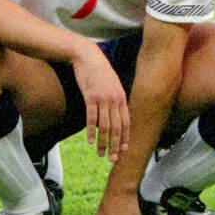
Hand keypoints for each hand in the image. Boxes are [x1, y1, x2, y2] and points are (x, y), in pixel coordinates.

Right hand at [70, 44, 129, 162]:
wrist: (87, 55)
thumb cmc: (98, 70)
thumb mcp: (112, 84)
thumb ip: (115, 98)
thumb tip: (116, 112)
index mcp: (121, 97)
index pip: (126, 122)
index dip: (125, 138)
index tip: (123, 151)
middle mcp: (115, 99)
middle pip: (117, 127)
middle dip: (115, 145)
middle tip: (113, 159)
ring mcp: (103, 98)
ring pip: (105, 126)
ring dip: (103, 143)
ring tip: (100, 154)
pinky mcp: (90, 96)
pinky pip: (92, 118)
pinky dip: (91, 131)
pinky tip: (90, 141)